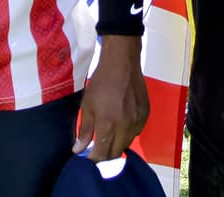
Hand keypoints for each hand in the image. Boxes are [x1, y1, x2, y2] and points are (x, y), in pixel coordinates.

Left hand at [75, 36, 147, 160]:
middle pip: (116, 153)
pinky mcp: (145, 115)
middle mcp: (125, 128)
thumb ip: (84, 130)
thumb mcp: (87, 106)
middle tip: (97, 148)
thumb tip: (78, 150)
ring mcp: (137, 122)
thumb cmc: (101, 83)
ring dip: (117, 144)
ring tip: (108, 135)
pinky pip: (136, 132)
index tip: (87, 156)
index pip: (102, 154)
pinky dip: (127, 133)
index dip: (93, 159)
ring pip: (127, 143)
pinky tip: (121, 125)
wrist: (121, 64)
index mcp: (108, 126)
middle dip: (105, 155)